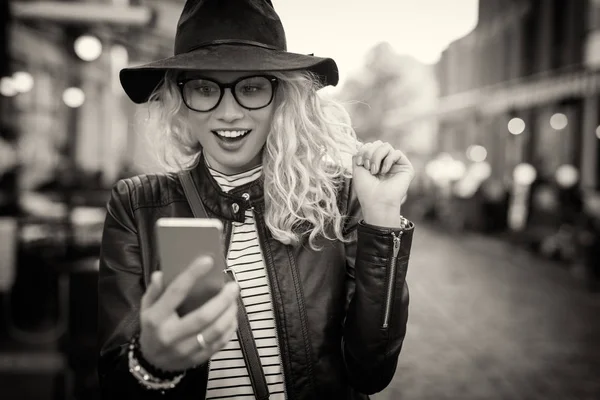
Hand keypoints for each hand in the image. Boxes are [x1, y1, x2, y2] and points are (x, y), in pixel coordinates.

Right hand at [139, 256, 238, 371]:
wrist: (152, 363)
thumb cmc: (153, 327)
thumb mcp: (147, 307)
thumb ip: (155, 290)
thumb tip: (162, 273)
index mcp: (157, 318)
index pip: (176, 293)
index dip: (192, 275)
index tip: (208, 261)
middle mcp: (171, 335)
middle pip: (203, 316)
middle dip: (223, 300)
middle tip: (233, 286)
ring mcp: (185, 349)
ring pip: (215, 331)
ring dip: (229, 313)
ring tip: (234, 300)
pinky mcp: (197, 359)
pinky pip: (220, 343)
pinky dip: (230, 327)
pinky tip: (232, 316)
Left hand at [352, 141, 413, 223]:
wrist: (376, 202)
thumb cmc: (366, 189)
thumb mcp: (357, 168)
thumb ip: (359, 153)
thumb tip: (363, 144)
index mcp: (375, 163)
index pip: (370, 145)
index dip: (363, 150)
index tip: (359, 163)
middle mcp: (386, 163)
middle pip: (378, 143)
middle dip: (369, 152)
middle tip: (367, 167)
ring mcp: (396, 165)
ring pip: (386, 146)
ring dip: (377, 156)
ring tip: (374, 170)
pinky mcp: (406, 167)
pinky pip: (396, 153)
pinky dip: (388, 160)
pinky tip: (384, 172)